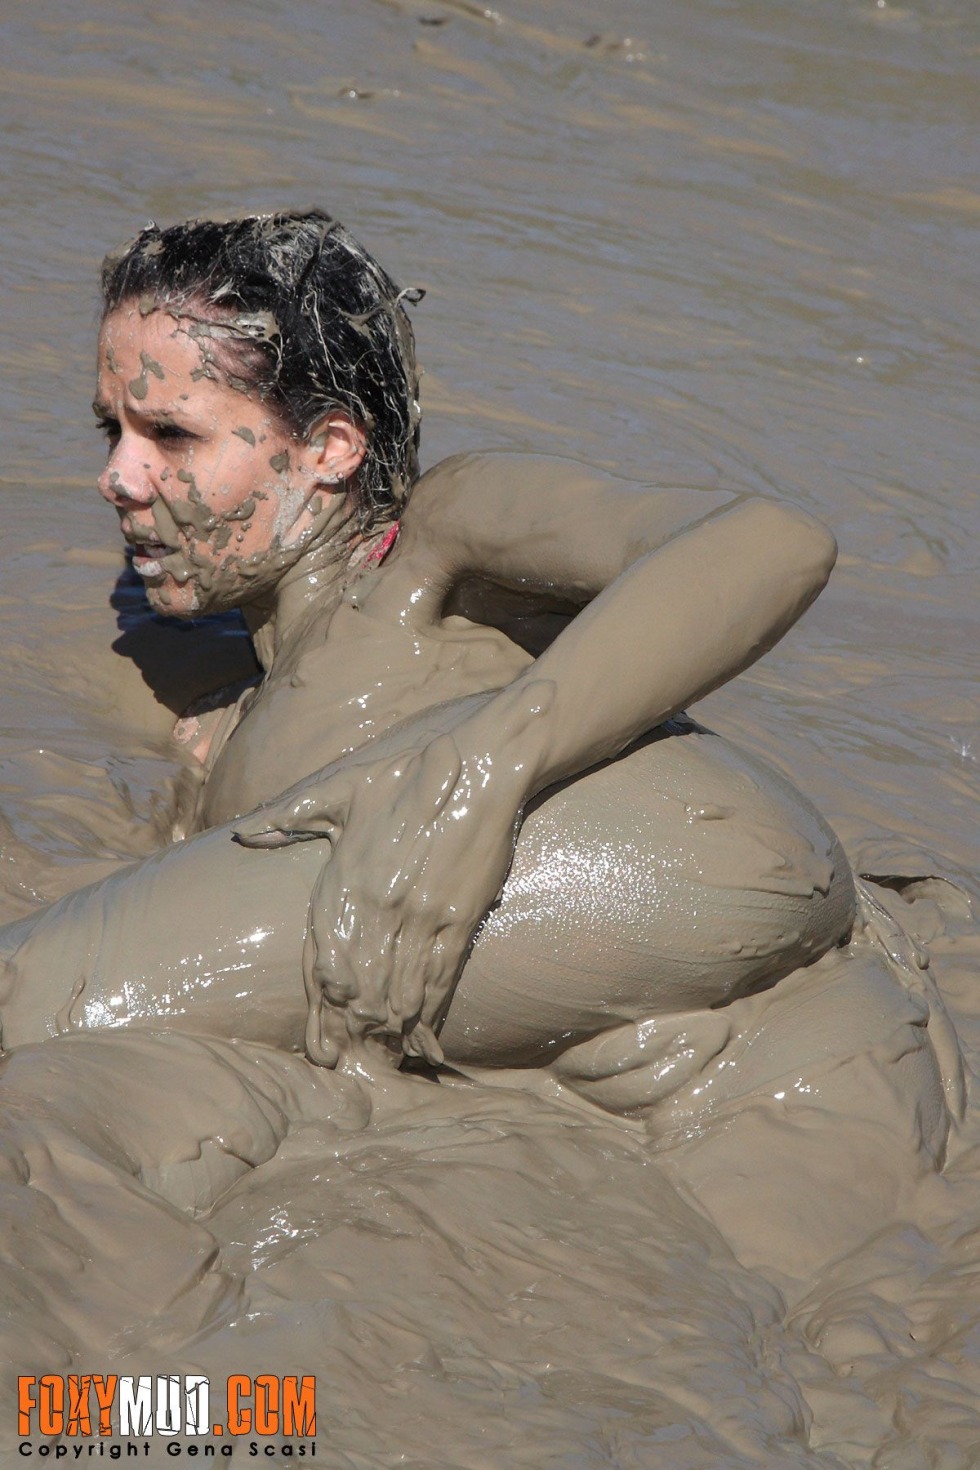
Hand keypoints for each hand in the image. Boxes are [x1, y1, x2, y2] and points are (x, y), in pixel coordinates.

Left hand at [233, 699, 542, 1068]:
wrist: (481, 761)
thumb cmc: (408, 766)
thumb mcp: (340, 786)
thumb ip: (290, 815)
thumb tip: (242, 833)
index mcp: (345, 877)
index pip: (322, 953)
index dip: (319, 1000)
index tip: (317, 1036)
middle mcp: (380, 904)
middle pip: (359, 983)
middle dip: (350, 1027)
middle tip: (342, 1061)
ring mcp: (422, 914)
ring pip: (400, 987)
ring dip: (389, 1027)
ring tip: (379, 1057)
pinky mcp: (460, 915)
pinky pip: (441, 974)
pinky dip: (431, 1008)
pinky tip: (423, 1031)